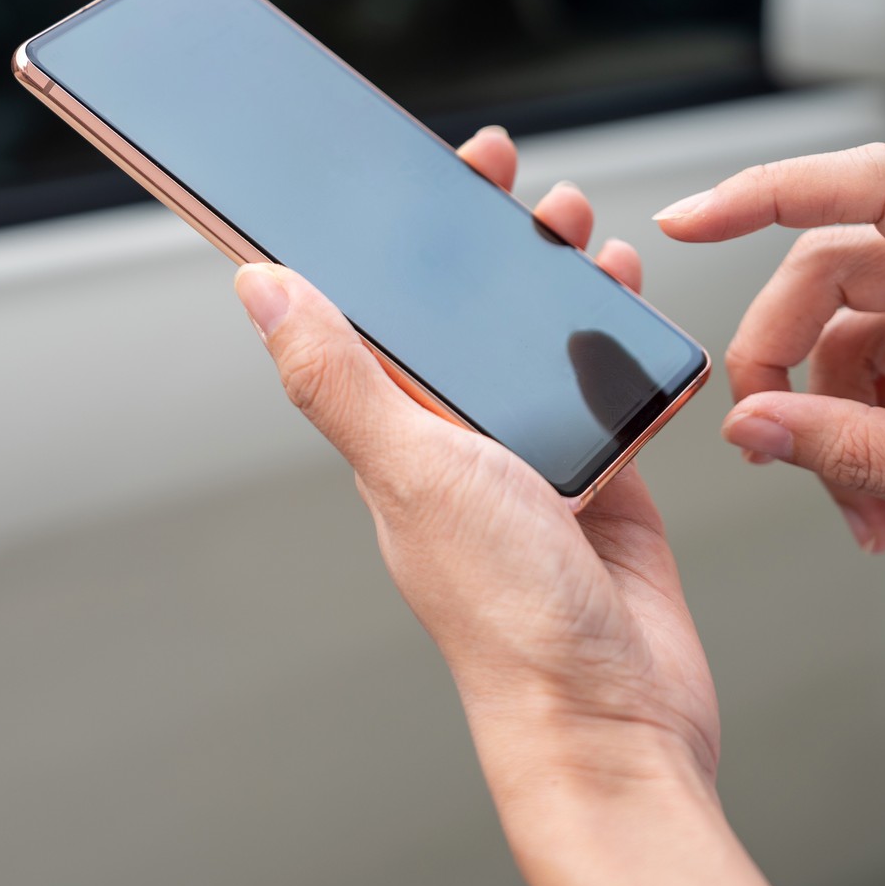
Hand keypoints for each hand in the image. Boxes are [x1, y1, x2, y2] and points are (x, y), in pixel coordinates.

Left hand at [234, 127, 775, 885]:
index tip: (398, 171)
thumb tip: (258, 287)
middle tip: (503, 172)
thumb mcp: (412, 469)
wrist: (612, 714)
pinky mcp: (602, 474)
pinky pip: (604, 383)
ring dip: (552, 274)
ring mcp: (530, 456)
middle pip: (459, 312)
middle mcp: (455, 438)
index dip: (380, 240)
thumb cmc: (505, 611)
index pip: (370, 311)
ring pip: (536, 338)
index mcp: (394, 430)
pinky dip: (616, 333)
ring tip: (574, 225)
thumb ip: (336, 376)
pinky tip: (626, 294)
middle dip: (480, 236)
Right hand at [657, 142, 884, 563]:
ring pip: (863, 323)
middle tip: (767, 439)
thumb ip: (868, 455)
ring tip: (862, 507)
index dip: (769, 193)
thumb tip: (758, 429)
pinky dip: (874, 422)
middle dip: (790, 360)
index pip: (876, 188)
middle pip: (844, 267)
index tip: (691, 221)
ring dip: (836, 416)